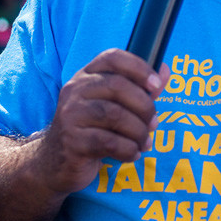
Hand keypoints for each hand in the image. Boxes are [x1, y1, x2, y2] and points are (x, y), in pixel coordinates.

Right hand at [38, 48, 168, 196]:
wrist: (55, 163)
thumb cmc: (91, 130)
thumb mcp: (113, 106)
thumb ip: (139, 90)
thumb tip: (165, 71)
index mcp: (86, 76)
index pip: (112, 58)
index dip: (138, 68)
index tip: (156, 85)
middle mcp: (74, 91)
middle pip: (117, 86)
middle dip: (144, 106)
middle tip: (153, 123)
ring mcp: (70, 116)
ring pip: (115, 115)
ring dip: (139, 131)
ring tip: (144, 142)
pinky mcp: (72, 142)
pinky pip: (109, 142)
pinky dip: (128, 150)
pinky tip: (132, 154)